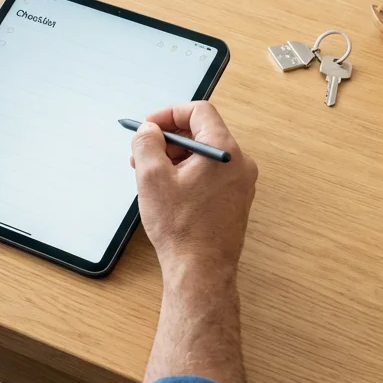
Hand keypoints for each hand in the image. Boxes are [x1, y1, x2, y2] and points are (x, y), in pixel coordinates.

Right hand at [130, 102, 257, 275]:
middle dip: (168, 138)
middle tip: (142, 153)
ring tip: (150, 176)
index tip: (148, 127)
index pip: (199, 111)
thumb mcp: (152, 177)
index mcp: (224, 151)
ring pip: (204, 154)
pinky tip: (167, 191)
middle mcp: (239, 163)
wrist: (200, 271)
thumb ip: (147, 143)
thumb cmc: (182, 229)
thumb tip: (148, 130)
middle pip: (201, 132)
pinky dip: (187, 173)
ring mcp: (240, 183)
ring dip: (175, 157)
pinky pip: (210, 173)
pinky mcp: (234, 200)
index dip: (168, 114)